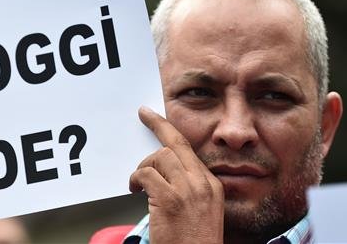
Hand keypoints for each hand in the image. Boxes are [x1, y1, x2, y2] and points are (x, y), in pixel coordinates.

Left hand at [129, 107, 223, 243]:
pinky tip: (135, 191)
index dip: (169, 130)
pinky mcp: (169, 200)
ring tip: (139, 183)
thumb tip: (160, 170)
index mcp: (212, 185)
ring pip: (159, 157)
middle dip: (158, 126)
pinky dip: (135, 180)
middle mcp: (202, 184)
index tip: (155, 117)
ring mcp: (187, 191)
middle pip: (175, 144)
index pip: (189, 149)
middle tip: (144, 115)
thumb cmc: (193, 242)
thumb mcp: (201, 210)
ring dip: (143, 166)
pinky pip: (146, 174)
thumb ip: (187, 188)